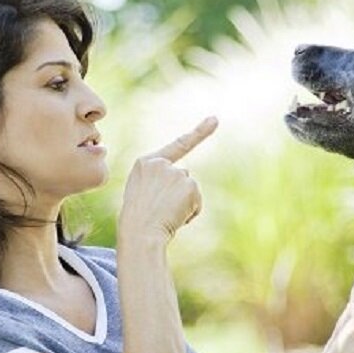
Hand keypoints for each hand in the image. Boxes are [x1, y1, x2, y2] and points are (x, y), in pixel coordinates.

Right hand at [118, 117, 216, 243]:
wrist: (141, 232)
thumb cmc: (138, 219)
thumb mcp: (141, 192)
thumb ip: (159, 179)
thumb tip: (184, 176)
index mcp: (145, 162)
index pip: (177, 145)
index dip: (199, 132)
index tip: (215, 120)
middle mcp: (161, 163)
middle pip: (183, 176)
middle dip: (178, 193)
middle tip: (160, 209)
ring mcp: (177, 173)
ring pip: (190, 190)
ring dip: (184, 204)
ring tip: (165, 214)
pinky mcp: (189, 186)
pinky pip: (197, 202)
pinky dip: (190, 212)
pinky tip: (176, 217)